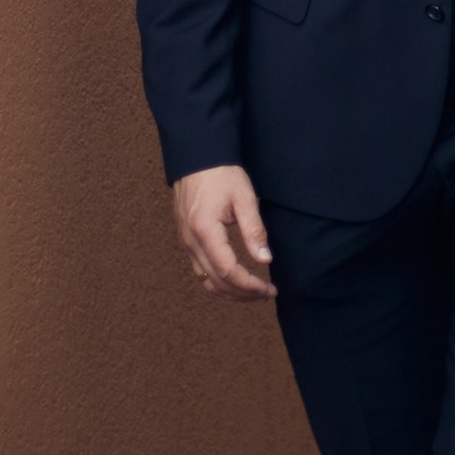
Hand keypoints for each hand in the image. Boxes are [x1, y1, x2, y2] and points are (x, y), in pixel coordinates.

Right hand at [173, 163, 274, 298]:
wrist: (196, 160)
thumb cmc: (221, 175)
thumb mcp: (244, 198)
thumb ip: (254, 230)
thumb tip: (265, 259)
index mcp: (205, 231)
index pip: (228, 272)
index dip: (249, 286)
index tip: (269, 289)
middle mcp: (190, 242)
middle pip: (216, 282)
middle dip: (243, 293)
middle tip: (267, 294)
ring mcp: (185, 243)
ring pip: (206, 281)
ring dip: (230, 291)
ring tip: (254, 292)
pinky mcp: (186, 241)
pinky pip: (200, 271)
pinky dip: (218, 282)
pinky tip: (235, 280)